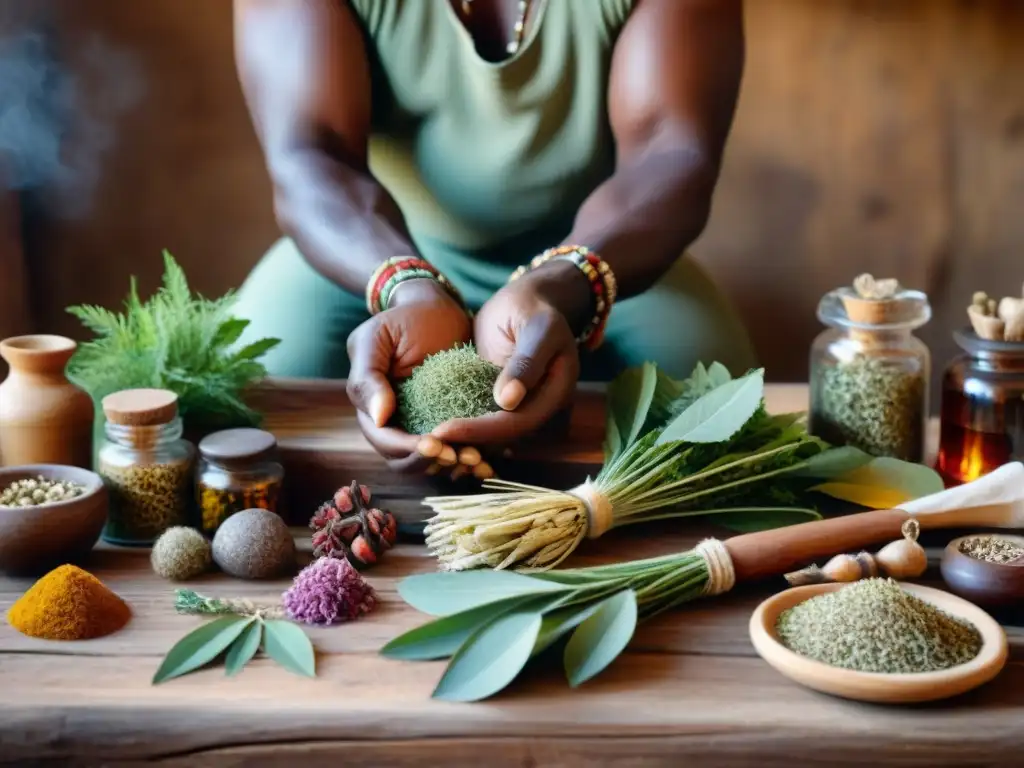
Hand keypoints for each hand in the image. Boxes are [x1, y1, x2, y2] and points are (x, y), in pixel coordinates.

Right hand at [346, 278, 493, 479]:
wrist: (437, 309)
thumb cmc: (402, 320)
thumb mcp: (375, 338)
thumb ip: (368, 377)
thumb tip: (378, 417)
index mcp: (370, 408)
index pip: (385, 441)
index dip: (407, 448)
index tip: (434, 445)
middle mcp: (393, 424)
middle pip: (406, 460)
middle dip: (433, 462)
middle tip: (460, 455)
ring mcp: (420, 425)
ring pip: (431, 462)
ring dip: (452, 465)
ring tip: (477, 459)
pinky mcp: (447, 423)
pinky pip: (455, 448)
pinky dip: (467, 456)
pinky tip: (487, 461)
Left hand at [431, 262, 588, 445]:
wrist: (525, 302)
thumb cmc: (532, 307)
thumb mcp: (537, 327)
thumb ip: (526, 362)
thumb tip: (508, 401)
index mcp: (556, 394)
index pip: (518, 422)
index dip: (482, 430)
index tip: (443, 430)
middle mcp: (539, 408)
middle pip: (503, 436)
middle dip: (466, 440)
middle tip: (426, 442)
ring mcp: (520, 407)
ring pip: (491, 434)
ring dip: (461, 440)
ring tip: (424, 442)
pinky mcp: (499, 402)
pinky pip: (480, 419)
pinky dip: (459, 425)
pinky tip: (429, 427)